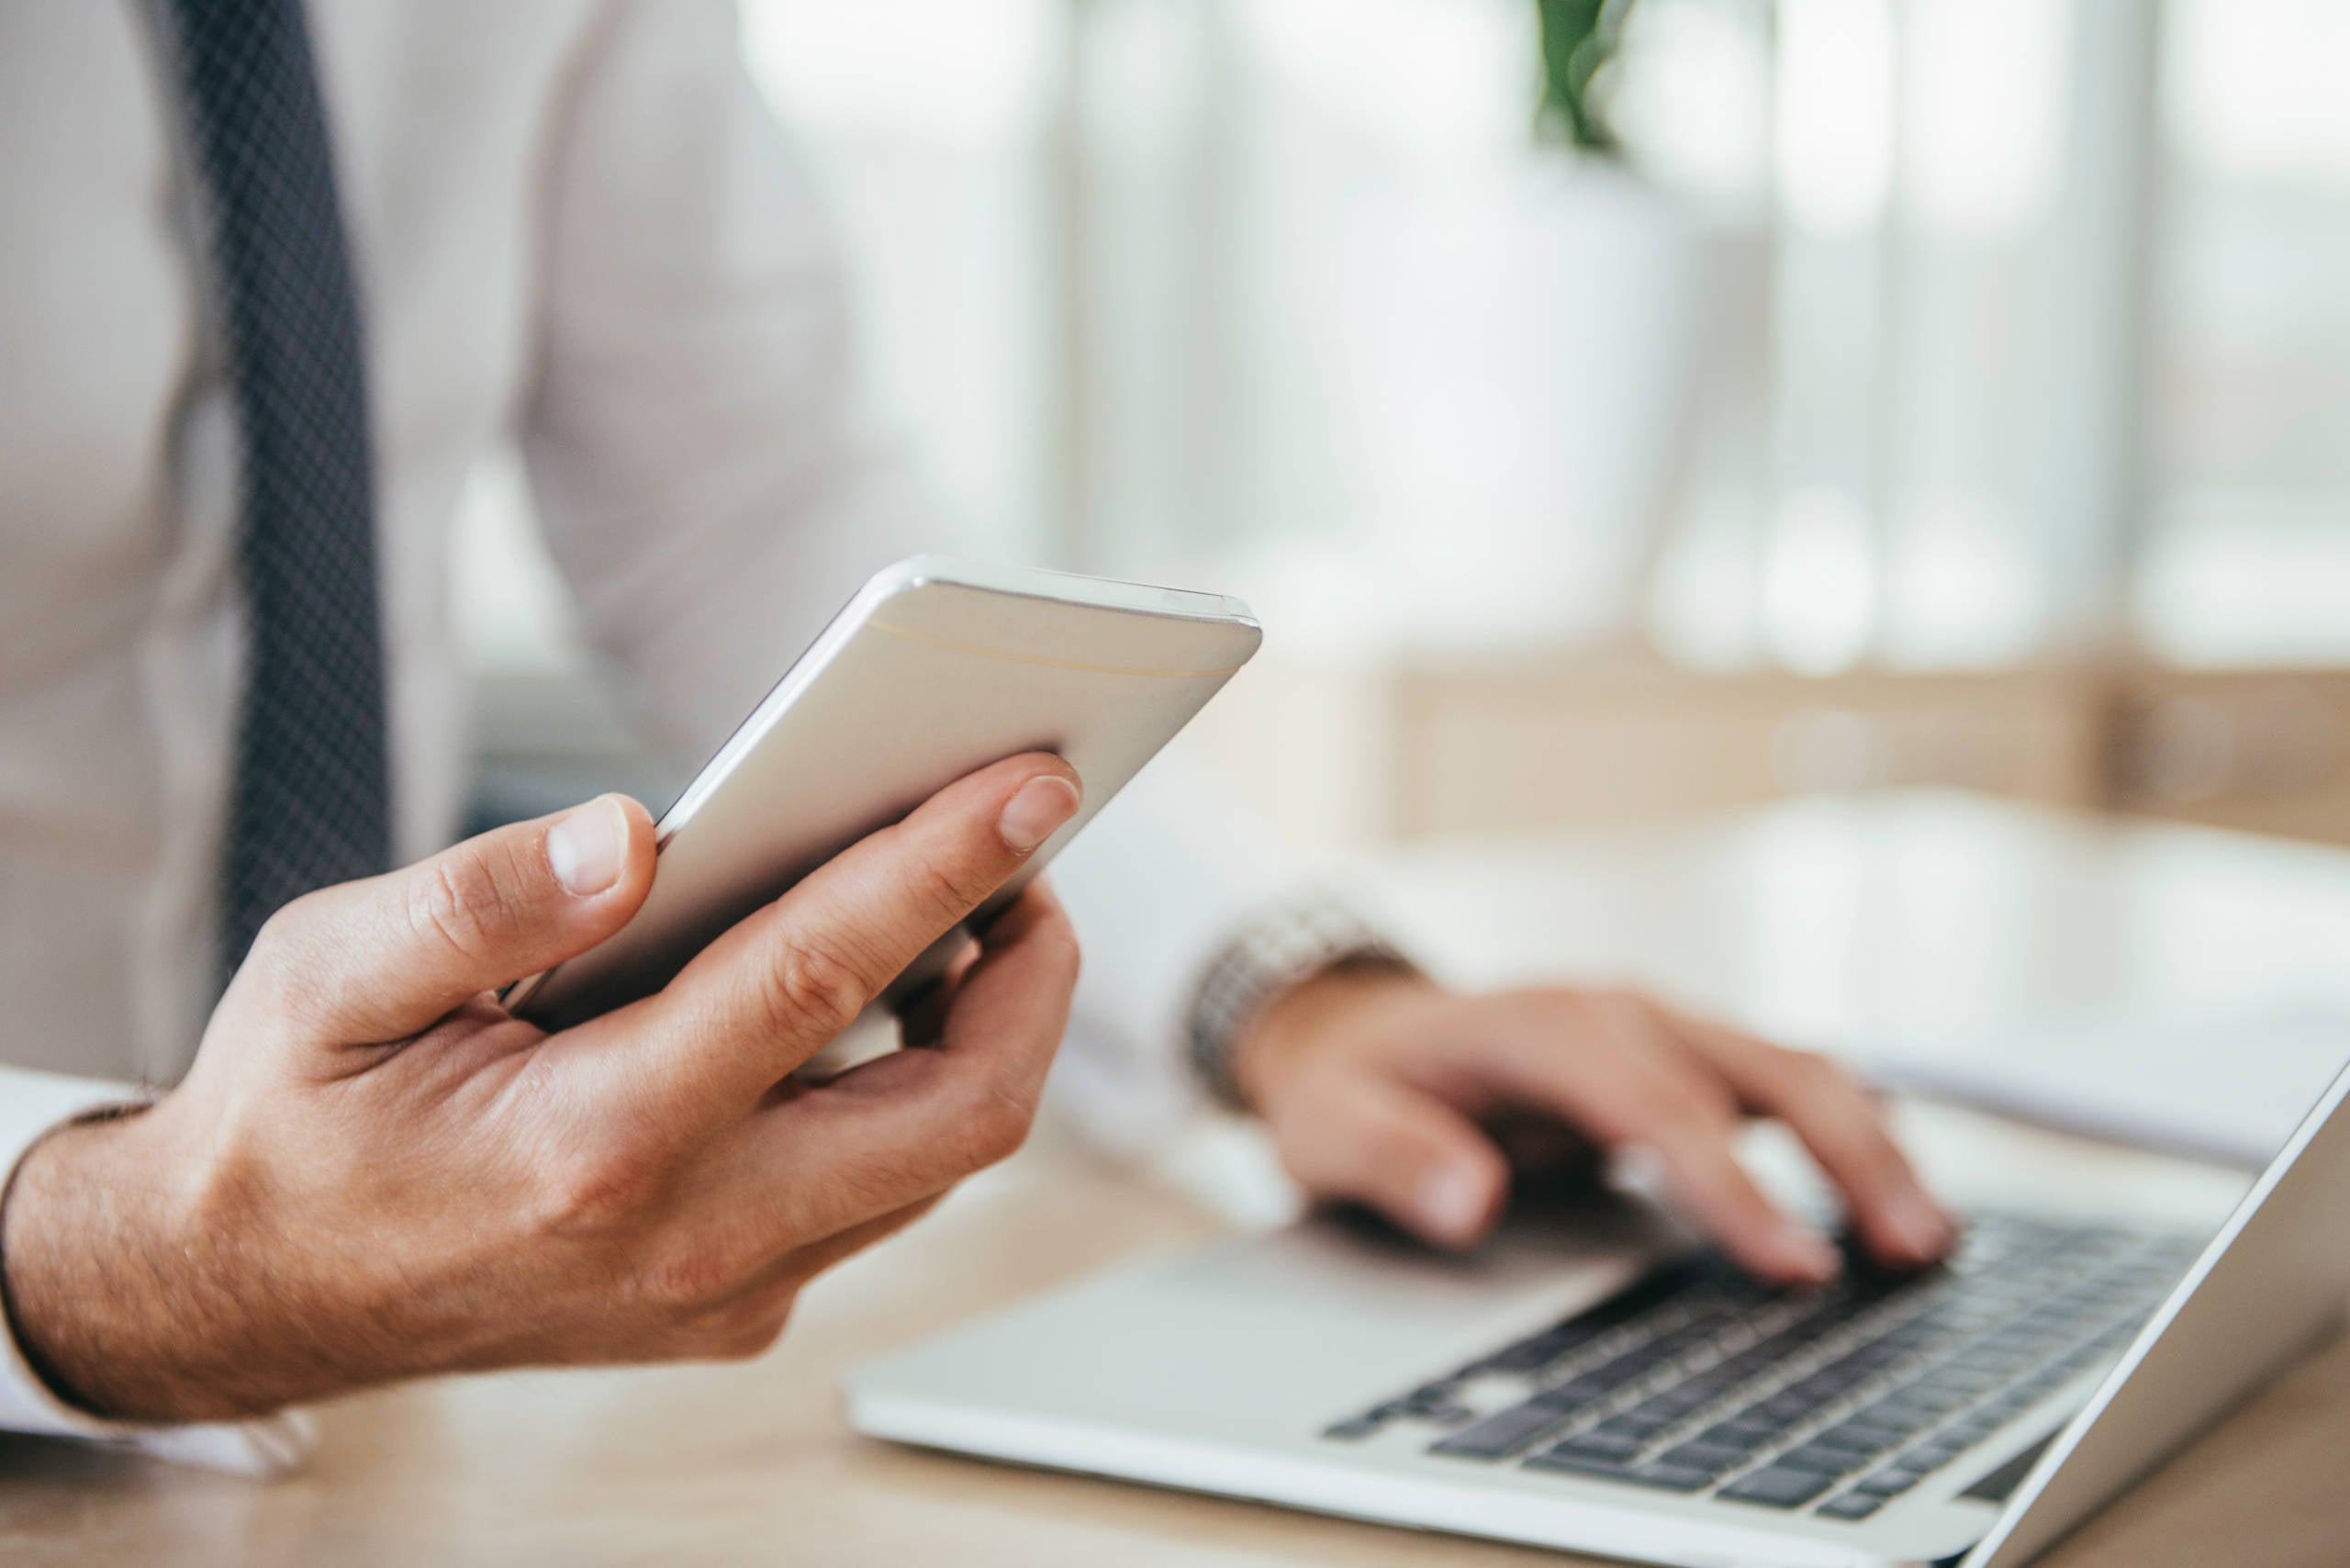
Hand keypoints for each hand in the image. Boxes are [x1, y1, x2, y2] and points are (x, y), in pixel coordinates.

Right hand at [0, 754, 1083, 1421]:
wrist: (240, 1298)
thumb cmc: (290, 1122)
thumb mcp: (330, 977)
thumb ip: (484, 898)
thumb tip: (633, 830)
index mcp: (594, 1143)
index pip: (818, 982)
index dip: (940, 870)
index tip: (1033, 782)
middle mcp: (689, 1239)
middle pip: (956, 1114)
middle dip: (1032, 978)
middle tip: (1031, 857)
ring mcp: (723, 1294)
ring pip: (936, 1165)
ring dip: (987, 1036)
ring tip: (978, 909)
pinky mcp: (733, 1309)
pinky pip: (878, 1197)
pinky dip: (917, 1093)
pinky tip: (890, 1000)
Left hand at [1232, 971, 1953, 1282]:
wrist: (1361, 1028)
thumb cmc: (1355, 1086)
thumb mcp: (1333, 1125)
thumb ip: (1396, 1159)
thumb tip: (1470, 1201)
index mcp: (1543, 1025)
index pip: (1657, 1105)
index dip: (1731, 1184)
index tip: (1790, 1263)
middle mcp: (1620, 1011)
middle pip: (1761, 1067)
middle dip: (1844, 1155)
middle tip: (1908, 1249)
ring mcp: (1661, 1025)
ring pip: (1794, 1067)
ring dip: (1868, 1143)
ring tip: (1930, 1237)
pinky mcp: (1684, 1053)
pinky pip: (1784, 1080)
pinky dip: (1849, 1130)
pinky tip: (1893, 1193)